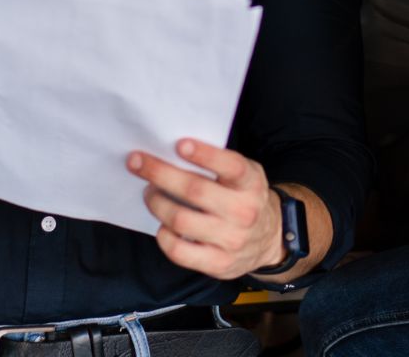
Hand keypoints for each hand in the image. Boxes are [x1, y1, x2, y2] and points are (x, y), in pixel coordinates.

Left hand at [128, 139, 284, 280]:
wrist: (270, 238)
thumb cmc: (245, 197)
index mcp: (251, 183)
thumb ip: (220, 165)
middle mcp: (244, 211)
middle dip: (160, 174)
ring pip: (181, 220)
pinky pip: (179, 251)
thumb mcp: (245, 174)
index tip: (179, 144)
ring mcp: (231, 240)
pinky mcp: (218, 264)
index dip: (205, 155)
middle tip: (138, 163)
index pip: (231, 166)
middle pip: (194, 190)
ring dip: (157, 203)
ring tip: (150, 193)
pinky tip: (162, 225)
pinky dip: (164, 236)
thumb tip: (172, 152)